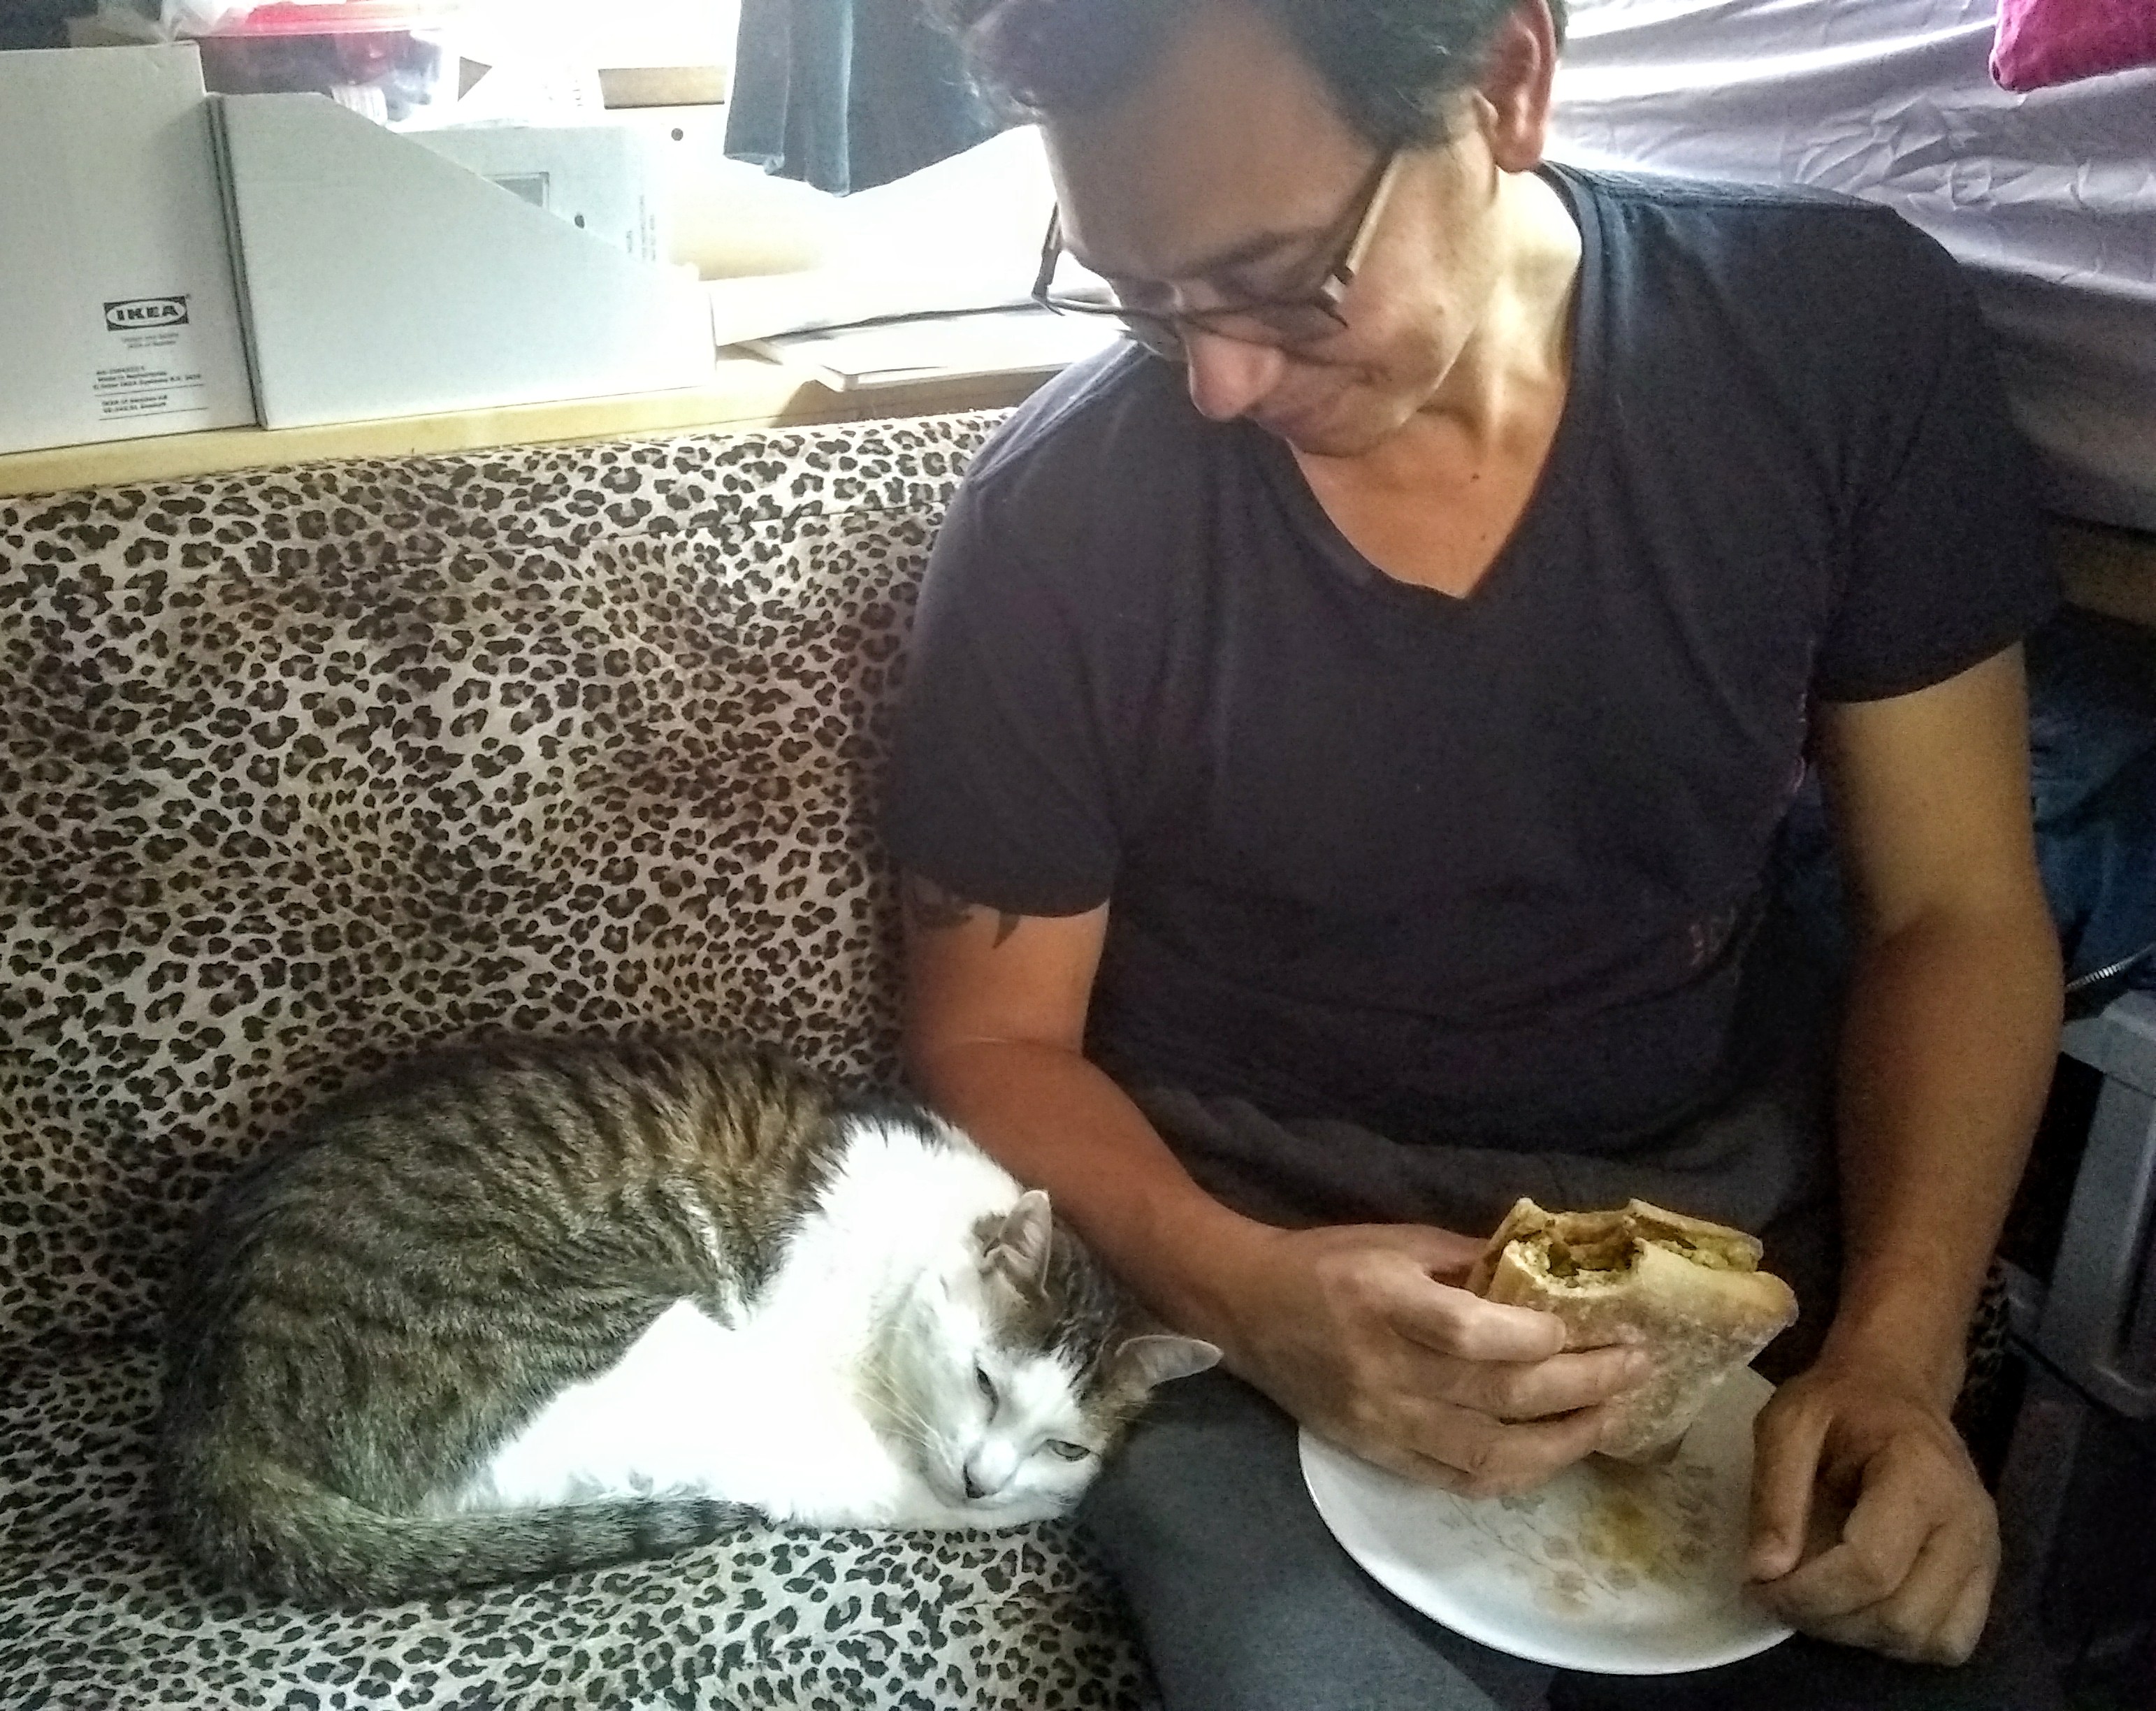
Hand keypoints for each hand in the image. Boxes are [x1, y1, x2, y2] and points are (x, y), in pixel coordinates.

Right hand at [1216, 1222, 1651, 1496]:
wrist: (1248, 1308)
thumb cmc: (1328, 1262)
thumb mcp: (1396, 1240)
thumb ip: (1469, 1259)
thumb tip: (1549, 1269)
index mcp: (1386, 1302)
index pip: (1472, 1333)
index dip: (1538, 1336)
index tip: (1591, 1324)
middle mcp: (1387, 1370)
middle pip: (1499, 1394)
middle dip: (1582, 1384)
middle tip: (1636, 1366)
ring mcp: (1384, 1421)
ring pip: (1489, 1453)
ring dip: (1563, 1441)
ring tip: (1610, 1418)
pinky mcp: (1379, 1453)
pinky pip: (1458, 1481)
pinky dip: (1514, 1476)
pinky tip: (1552, 1456)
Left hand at [1746, 1350, 1997, 1663]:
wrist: (1895, 1389)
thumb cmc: (1839, 1403)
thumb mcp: (1787, 1423)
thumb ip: (1775, 1494)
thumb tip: (1765, 1571)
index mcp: (1921, 1474)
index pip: (1870, 1567)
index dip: (1808, 1594)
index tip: (1759, 1587)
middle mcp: (1967, 1522)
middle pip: (1900, 1616)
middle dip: (1829, 1620)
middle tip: (1781, 1594)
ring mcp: (1985, 1553)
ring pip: (1928, 1640)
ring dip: (1862, 1636)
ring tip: (1819, 1600)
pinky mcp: (1986, 1574)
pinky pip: (1951, 1641)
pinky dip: (1901, 1639)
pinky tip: (1862, 1606)